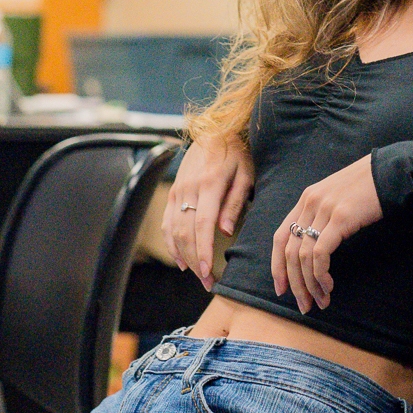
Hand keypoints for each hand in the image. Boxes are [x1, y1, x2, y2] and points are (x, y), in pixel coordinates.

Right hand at [163, 134, 253, 289]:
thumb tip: (224, 231)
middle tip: (208, 283)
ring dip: (182, 256)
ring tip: (197, 275)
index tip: (209, 273)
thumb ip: (235, 202)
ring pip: (173, 230)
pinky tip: (180, 259)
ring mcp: (177, 190)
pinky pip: (167, 222)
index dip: (203, 252)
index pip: (202, 226)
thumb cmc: (238, 153)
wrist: (215, 129)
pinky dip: (171, 243)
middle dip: (195, 262)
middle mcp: (189, 189)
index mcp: (209, 185)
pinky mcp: (173, 191)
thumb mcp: (245, 174)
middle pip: (186, 233)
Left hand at [272, 155, 381, 313]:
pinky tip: (329, 285)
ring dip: (310, 284)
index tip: (282, 289)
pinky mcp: (340, 218)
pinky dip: (321, 274)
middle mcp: (310, 203)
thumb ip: (322, 216)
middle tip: (305, 306)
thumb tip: (315, 249)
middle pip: (290, 252)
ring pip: (303, 256)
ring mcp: (324, 210)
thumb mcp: (337, 198)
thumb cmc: (367, 188)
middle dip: (294, 284)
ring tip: (321, 300)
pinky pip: (320, 254)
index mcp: (306, 199)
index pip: (280, 238)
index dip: (277, 266)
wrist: (391, 172)